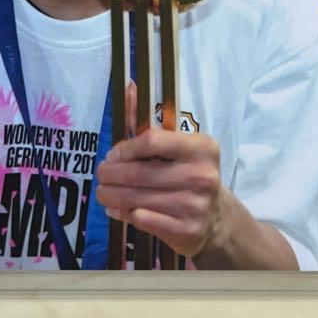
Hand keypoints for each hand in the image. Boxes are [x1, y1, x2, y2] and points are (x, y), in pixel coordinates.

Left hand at [94, 83, 223, 258]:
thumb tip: (128, 86)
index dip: (125, 148)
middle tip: (101, 174)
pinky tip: (116, 209)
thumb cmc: (189, 172)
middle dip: (111, 174)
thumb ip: (147, 118)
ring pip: (137, 198)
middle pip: (140, 172)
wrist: (216, 218)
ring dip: (112, 195)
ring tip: (103, 192)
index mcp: (201, 147)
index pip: (152, 141)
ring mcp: (195, 205)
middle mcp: (201, 175)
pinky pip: (143, 220)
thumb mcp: (176, 144)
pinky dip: (123, 214)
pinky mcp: (186, 231)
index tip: (113, 154)